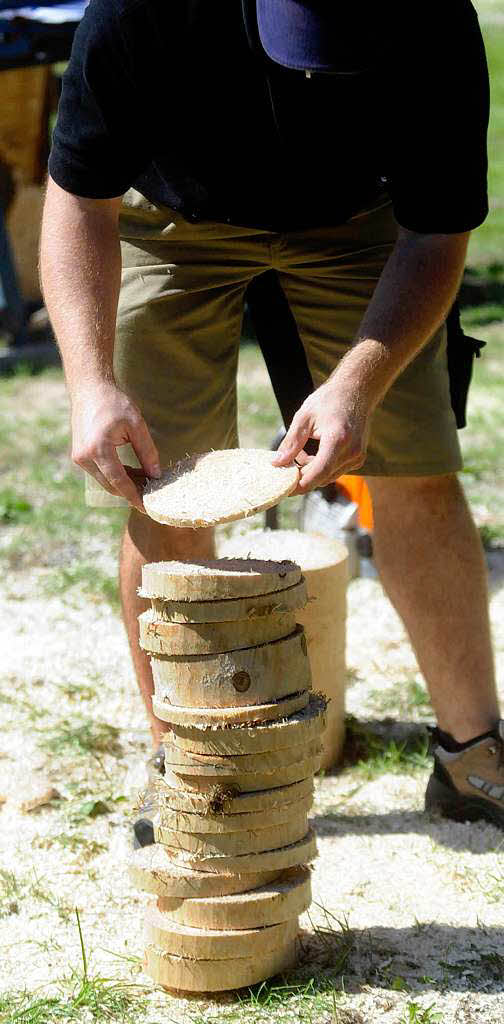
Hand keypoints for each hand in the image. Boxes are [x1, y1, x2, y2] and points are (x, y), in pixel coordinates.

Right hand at [71, 382, 160, 511]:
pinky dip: (115, 476)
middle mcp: (84, 457)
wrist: (89, 389)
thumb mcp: (136, 425)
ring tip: (145, 482)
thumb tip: (156, 475)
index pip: (119, 481)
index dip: (134, 496)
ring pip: (104, 481)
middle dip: (131, 492)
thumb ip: (147, 451)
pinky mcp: (79, 456)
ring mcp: (79, 458)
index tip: (147, 508)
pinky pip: (99, 473)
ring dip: (123, 484)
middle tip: (152, 493)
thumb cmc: (114, 403)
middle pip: (111, 485)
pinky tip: (133, 473)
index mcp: (98, 449)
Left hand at [272, 379, 369, 492]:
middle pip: (321, 477)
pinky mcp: (358, 458)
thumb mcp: (304, 417)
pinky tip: (313, 451)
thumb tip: (276, 463)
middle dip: (302, 476)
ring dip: (311, 470)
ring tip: (301, 452)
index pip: (318, 473)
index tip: (284, 489)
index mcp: (337, 440)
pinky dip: (321, 466)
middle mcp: (351, 452)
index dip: (299, 485)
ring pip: (328, 476)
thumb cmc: (329, 400)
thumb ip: (291, 443)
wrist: (356, 391)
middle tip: (284, 466)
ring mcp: (357, 456)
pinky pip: (335, 470)